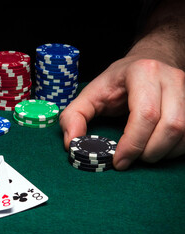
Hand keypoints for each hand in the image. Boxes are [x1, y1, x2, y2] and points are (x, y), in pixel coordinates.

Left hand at [59, 54, 184, 169]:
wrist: (148, 62)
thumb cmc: (118, 82)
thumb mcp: (90, 93)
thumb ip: (74, 116)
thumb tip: (71, 143)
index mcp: (142, 73)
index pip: (145, 114)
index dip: (133, 143)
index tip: (119, 161)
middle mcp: (171, 79)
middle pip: (171, 125)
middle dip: (149, 151)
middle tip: (131, 160)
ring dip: (163, 152)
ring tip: (142, 154)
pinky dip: (174, 149)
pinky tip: (156, 148)